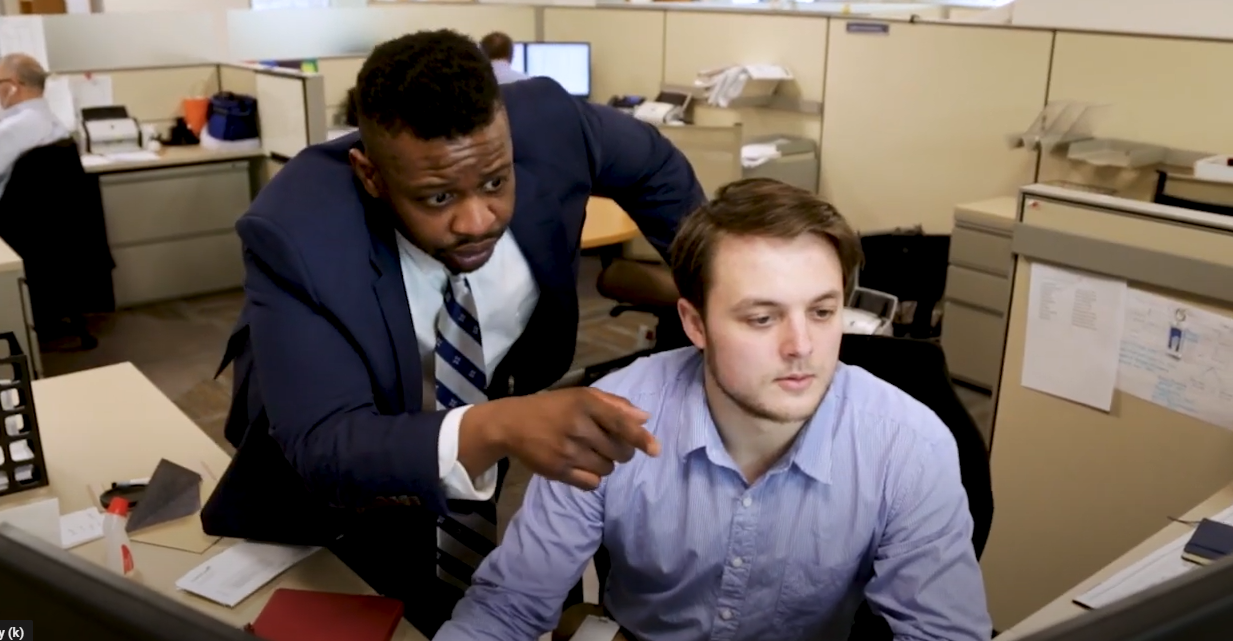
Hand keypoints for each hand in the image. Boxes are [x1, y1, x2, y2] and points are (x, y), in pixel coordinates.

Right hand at [477, 388, 659, 490]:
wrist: (512, 424)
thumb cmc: (554, 408)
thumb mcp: (581, 396)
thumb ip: (614, 404)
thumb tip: (644, 418)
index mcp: (585, 404)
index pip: (620, 423)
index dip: (640, 438)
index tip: (655, 450)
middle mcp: (577, 427)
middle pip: (620, 452)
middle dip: (621, 451)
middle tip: (607, 444)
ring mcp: (567, 451)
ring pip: (607, 469)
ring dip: (605, 464)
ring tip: (589, 453)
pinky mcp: (557, 471)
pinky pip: (591, 483)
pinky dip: (592, 478)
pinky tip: (581, 466)